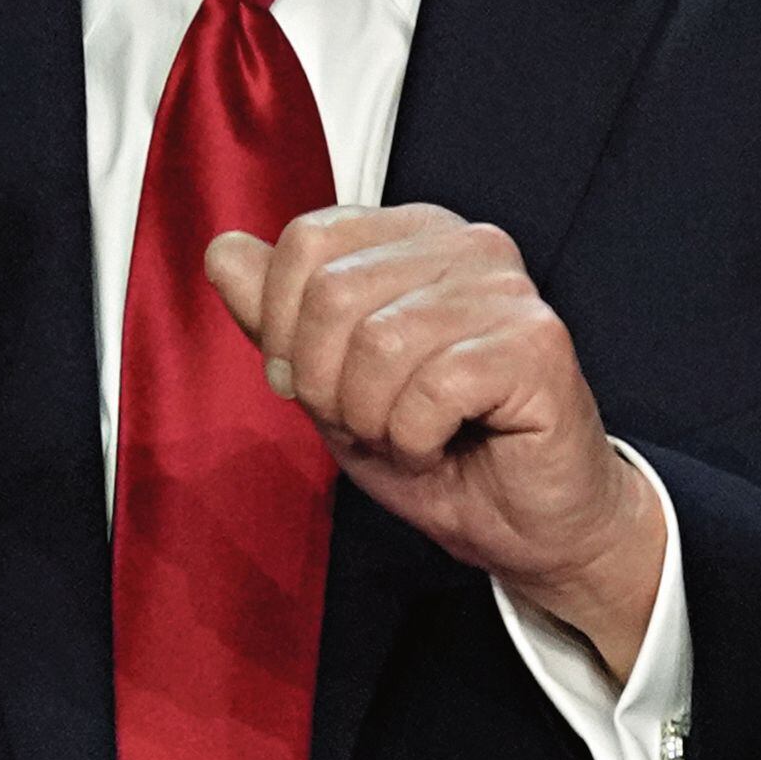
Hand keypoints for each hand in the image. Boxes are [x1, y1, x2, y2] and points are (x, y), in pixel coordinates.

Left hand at [204, 206, 664, 673]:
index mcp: (415, 235)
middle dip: (326, 384)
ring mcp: (508, 290)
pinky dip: (416, 439)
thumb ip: (276, 318)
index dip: (285, 329)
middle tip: (368, 422)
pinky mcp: (537, 344)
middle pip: (332, 292)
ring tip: (411, 436)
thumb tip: (223, 251)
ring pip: (378, 344)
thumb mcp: (329, 383)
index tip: (317, 384)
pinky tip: (445, 444)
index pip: (308, 240)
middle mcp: (467, 244)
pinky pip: (430, 388)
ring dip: (374, 418)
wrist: (522, 524)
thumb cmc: (437, 447)